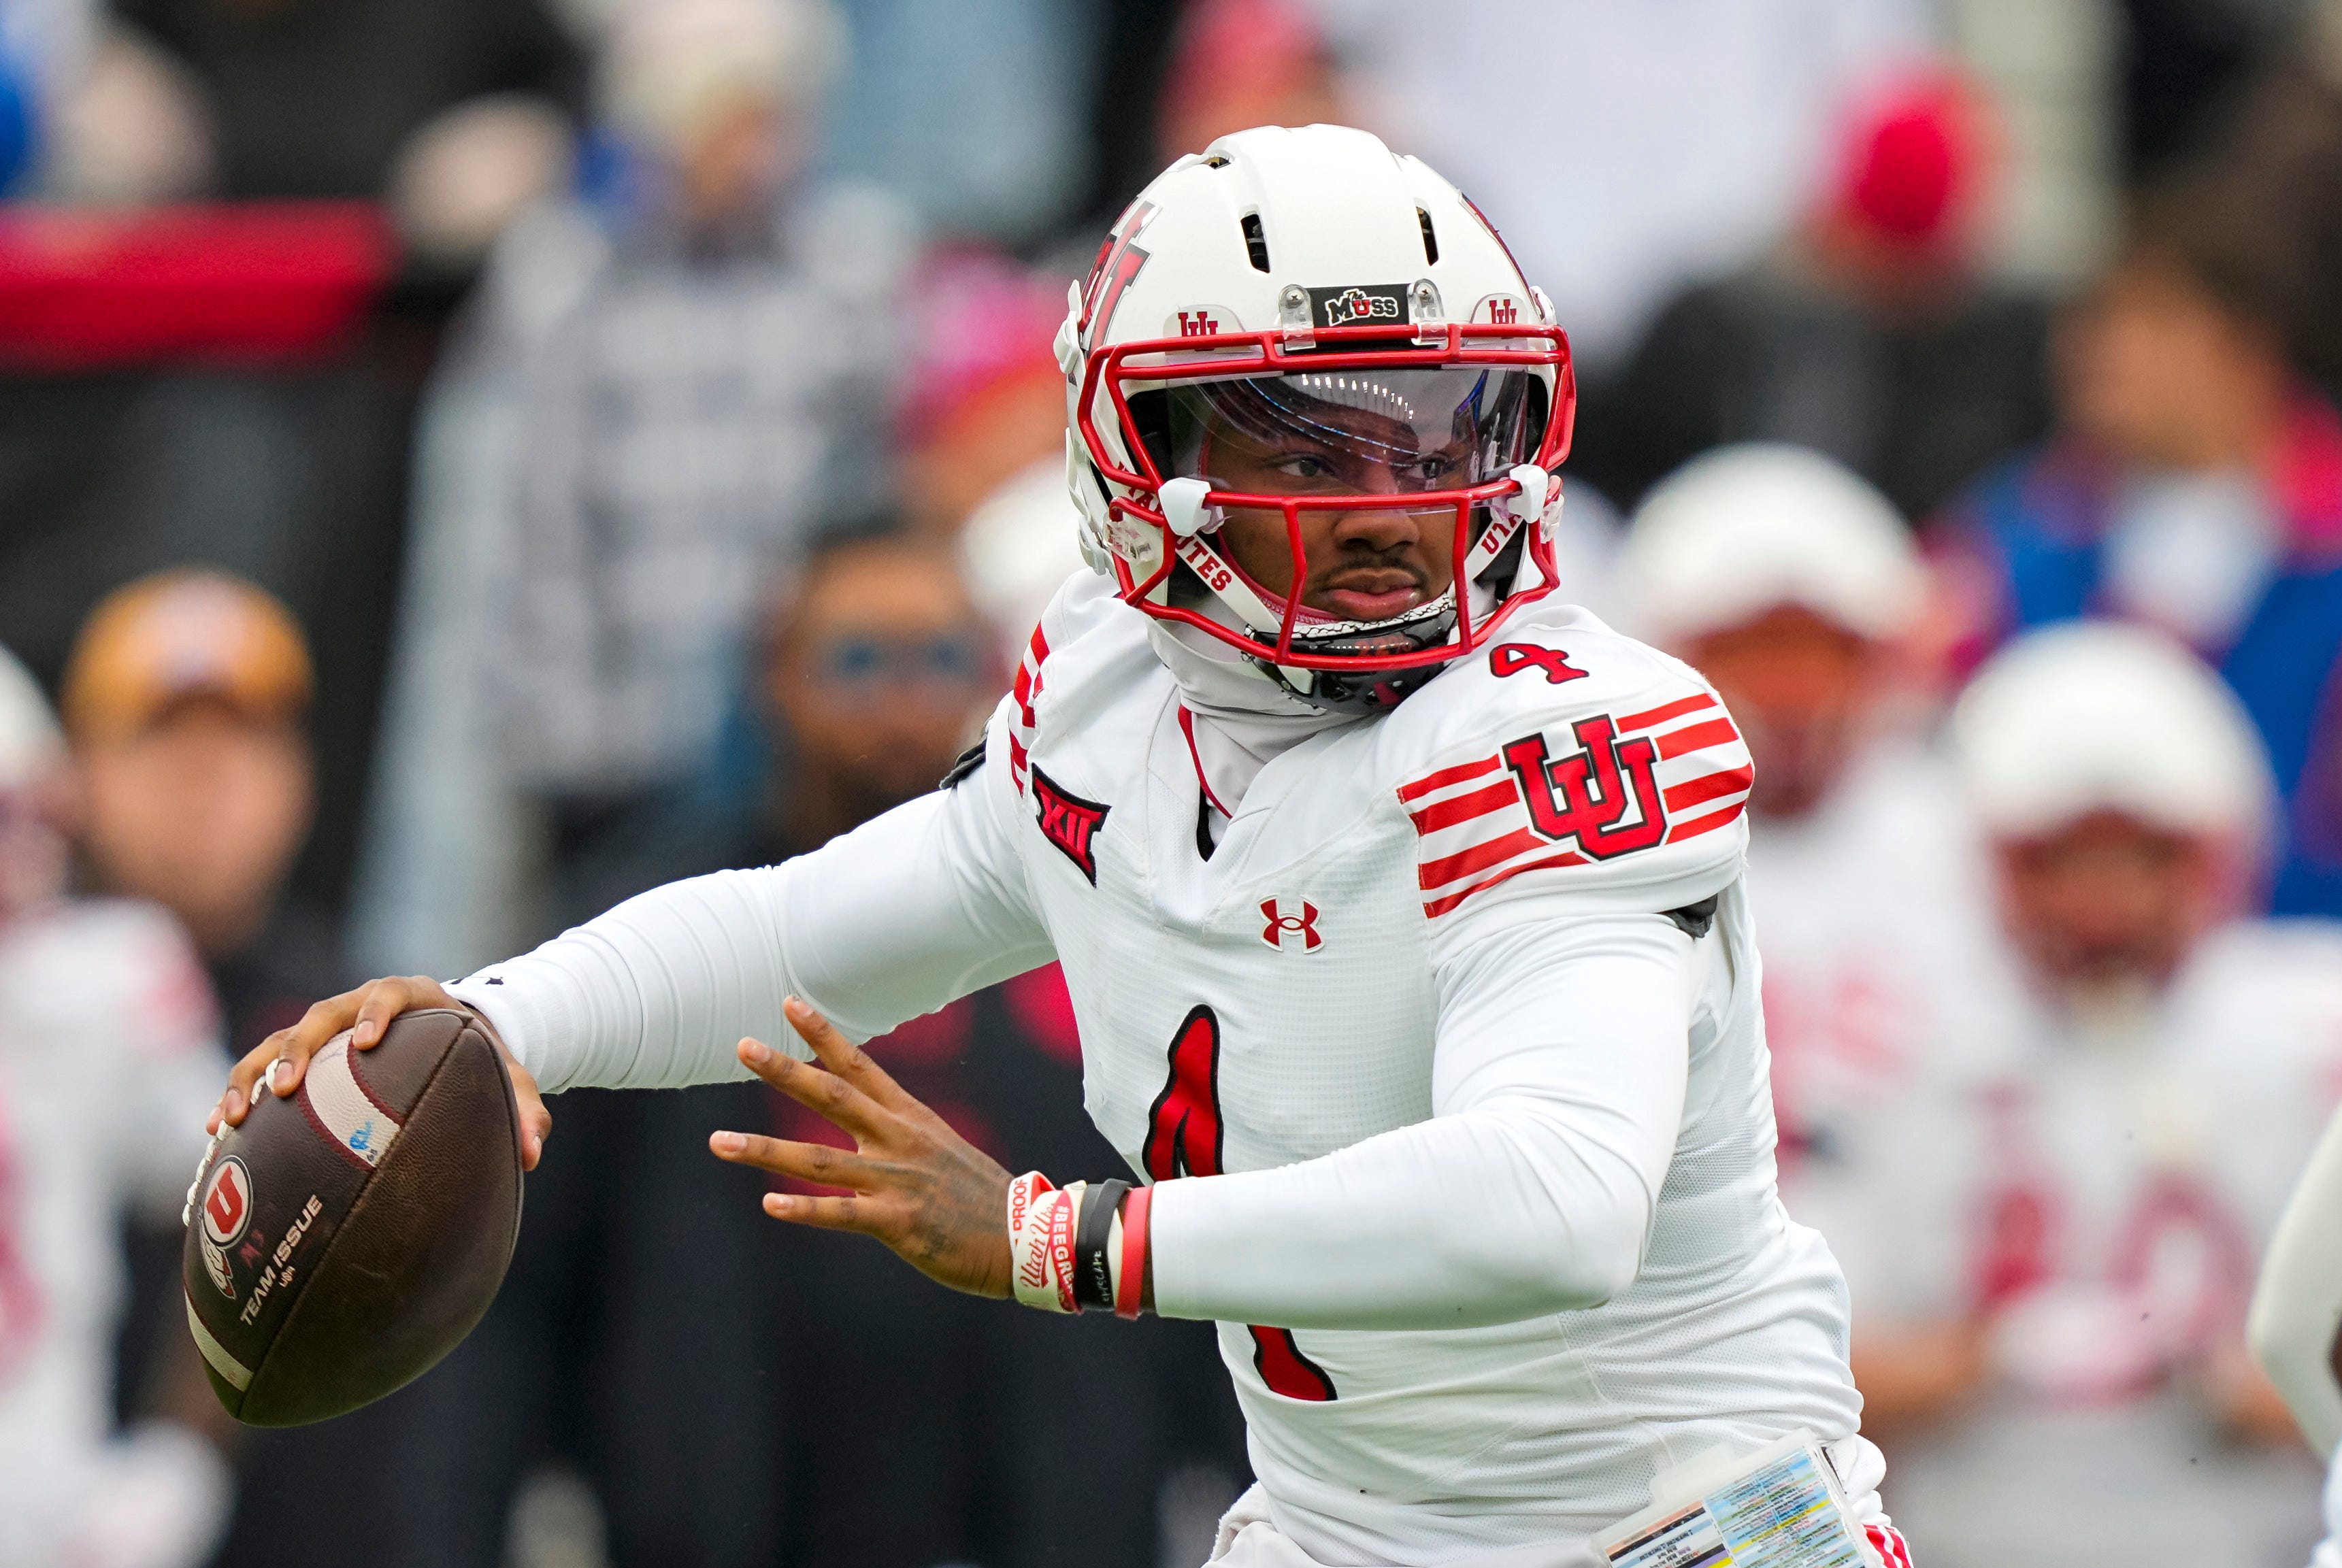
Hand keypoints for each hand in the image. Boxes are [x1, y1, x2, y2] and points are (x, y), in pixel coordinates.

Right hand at [209, 975, 551, 1169]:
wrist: (450, 1042)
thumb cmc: (479, 1058)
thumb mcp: (507, 1076)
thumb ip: (525, 1107)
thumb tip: (534, 1153)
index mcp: (410, 998)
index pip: (388, 995)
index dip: (373, 1012)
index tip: (366, 1042)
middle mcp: (357, 1008)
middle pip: (318, 1017)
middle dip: (297, 1050)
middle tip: (285, 1087)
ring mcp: (323, 1032)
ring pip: (276, 1042)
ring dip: (252, 1074)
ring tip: (233, 1117)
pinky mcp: (301, 1057)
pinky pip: (260, 1069)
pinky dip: (238, 1094)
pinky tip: (216, 1133)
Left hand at [711, 997, 1013, 1297]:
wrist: (1027, 1236)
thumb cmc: (983, 1197)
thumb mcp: (942, 1150)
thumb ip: (901, 1137)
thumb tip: (870, 1129)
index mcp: (910, 1119)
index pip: (860, 1066)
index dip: (823, 1034)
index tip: (789, 1003)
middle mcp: (899, 1140)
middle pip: (833, 1097)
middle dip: (785, 1070)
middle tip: (743, 1046)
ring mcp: (898, 1180)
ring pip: (820, 1160)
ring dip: (765, 1149)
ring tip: (719, 1141)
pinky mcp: (900, 1222)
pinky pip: (842, 1214)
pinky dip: (804, 1209)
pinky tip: (769, 1203)